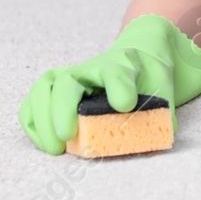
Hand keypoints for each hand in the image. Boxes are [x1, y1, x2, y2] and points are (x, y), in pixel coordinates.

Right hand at [19, 13, 200, 154]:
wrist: (141, 52)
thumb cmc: (151, 73)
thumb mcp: (165, 86)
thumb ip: (164, 109)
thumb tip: (161, 133)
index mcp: (124, 64)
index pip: (117, 72)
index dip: (118, 87)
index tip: (124, 105)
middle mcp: (93, 68)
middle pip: (69, 80)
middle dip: (63, 107)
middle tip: (68, 135)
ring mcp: (73, 77)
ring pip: (45, 88)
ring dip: (43, 118)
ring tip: (55, 147)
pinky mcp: (59, 89)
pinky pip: (35, 101)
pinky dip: (35, 122)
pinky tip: (46, 143)